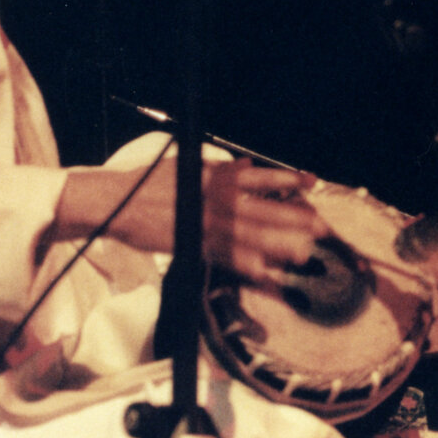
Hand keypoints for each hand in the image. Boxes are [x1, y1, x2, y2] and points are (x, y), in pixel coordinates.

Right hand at [60, 158, 326, 286]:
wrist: (116, 201)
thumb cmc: (150, 184)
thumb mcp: (187, 168)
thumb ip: (219, 170)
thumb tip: (247, 165)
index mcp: (215, 177)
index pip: (258, 176)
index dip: (286, 179)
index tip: (311, 182)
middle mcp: (214, 198)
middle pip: (261, 209)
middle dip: (293, 219)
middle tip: (321, 226)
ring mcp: (204, 223)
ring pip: (248, 235)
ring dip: (277, 245)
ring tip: (303, 252)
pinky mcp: (192, 244)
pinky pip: (224, 256)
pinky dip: (245, 264)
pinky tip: (266, 272)